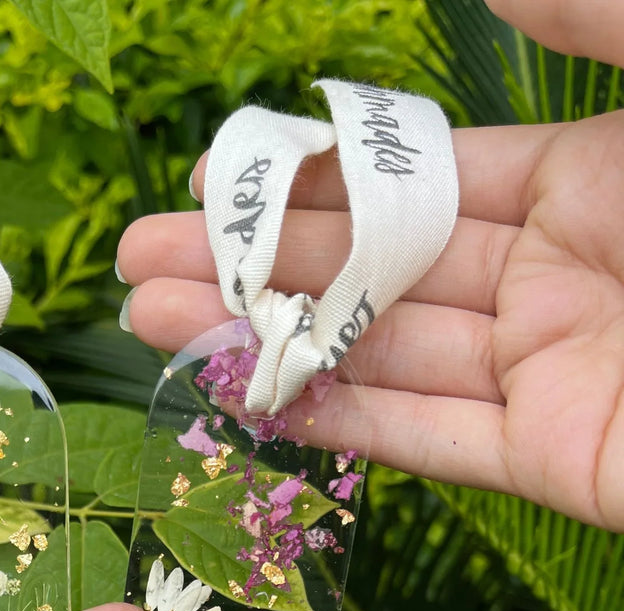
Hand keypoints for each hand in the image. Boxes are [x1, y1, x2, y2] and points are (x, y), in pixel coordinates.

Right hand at [118, 106, 623, 530]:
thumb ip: (589, 23)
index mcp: (581, 183)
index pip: (411, 183)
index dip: (306, 182)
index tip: (208, 183)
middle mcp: (545, 278)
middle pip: (371, 271)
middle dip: (249, 265)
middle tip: (138, 259)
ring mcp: (541, 374)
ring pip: (377, 357)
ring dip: (262, 343)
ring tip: (149, 322)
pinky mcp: (546, 460)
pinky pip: (423, 439)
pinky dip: (335, 424)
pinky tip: (245, 399)